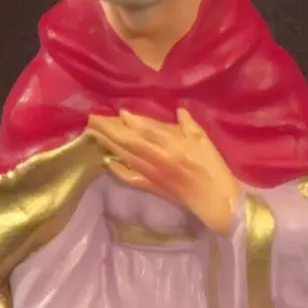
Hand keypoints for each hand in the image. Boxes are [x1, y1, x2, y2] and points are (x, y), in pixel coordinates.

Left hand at [88, 107, 241, 234]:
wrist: (214, 198)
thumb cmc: (212, 167)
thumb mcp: (204, 140)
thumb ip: (189, 124)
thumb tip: (178, 110)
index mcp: (172, 145)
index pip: (147, 130)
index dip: (131, 121)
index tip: (119, 112)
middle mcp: (158, 158)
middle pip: (129, 142)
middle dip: (109, 130)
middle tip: (92, 119)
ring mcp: (152, 174)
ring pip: (125, 157)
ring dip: (108, 145)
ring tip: (93, 134)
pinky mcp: (151, 186)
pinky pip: (130, 177)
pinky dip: (117, 169)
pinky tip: (106, 161)